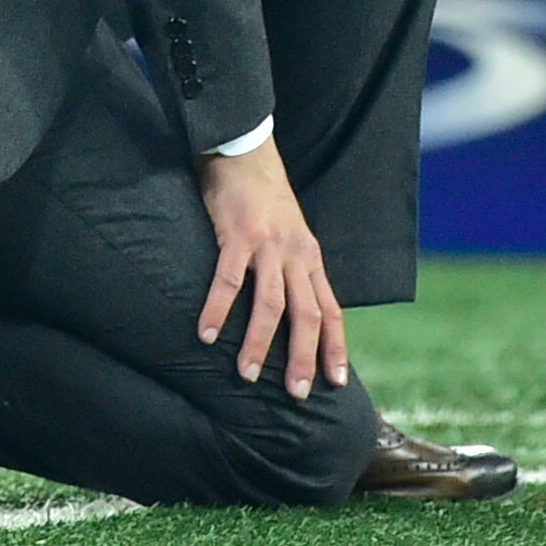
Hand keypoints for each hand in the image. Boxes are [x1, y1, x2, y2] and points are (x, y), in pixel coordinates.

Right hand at [194, 137, 346, 398]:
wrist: (247, 152)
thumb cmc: (265, 201)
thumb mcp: (290, 238)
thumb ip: (293, 273)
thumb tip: (294, 317)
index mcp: (310, 259)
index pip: (331, 310)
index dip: (335, 346)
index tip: (337, 382)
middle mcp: (296, 254)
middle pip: (307, 314)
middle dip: (304, 356)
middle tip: (297, 393)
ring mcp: (268, 245)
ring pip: (271, 303)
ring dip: (260, 342)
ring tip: (247, 374)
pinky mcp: (239, 234)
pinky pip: (229, 279)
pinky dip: (219, 309)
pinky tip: (208, 335)